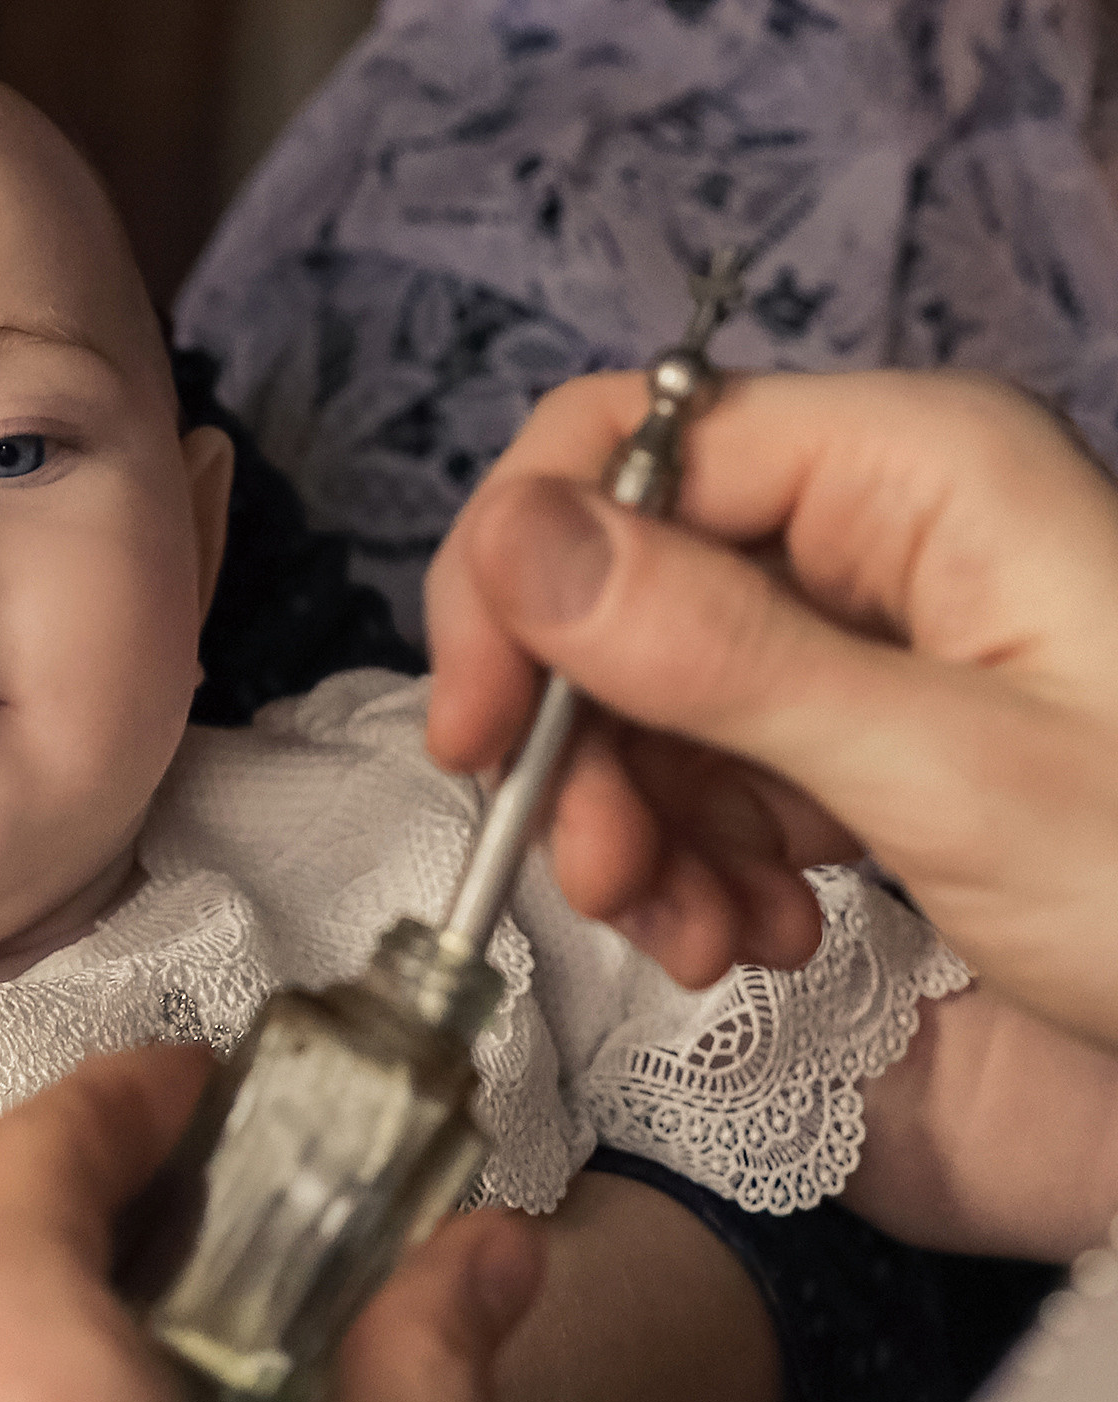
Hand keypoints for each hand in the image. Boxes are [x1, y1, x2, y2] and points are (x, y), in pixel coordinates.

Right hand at [426, 369, 1117, 1045]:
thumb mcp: (941, 773)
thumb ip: (719, 655)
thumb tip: (511, 539)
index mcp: (908, 468)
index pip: (627, 445)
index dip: (519, 577)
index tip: (478, 734)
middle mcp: (872, 523)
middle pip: (624, 586)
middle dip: (585, 744)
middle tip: (599, 881)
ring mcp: (864, 627)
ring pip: (651, 697)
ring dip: (640, 828)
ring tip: (699, 938)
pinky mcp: (858, 724)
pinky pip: (711, 769)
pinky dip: (698, 861)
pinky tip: (750, 935)